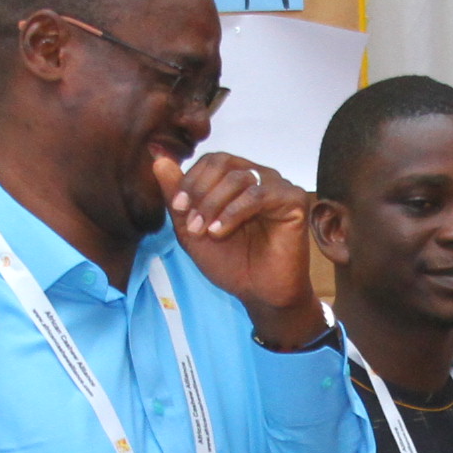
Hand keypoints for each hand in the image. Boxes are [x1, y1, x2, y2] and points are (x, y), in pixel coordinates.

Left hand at [155, 151, 320, 344]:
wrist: (259, 293)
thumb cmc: (230, 263)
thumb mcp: (191, 230)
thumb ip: (175, 196)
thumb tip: (158, 159)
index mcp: (237, 179)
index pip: (212, 160)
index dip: (191, 180)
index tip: (178, 208)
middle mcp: (258, 177)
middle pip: (223, 163)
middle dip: (200, 192)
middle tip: (192, 223)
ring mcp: (277, 187)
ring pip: (238, 177)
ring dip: (214, 204)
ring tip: (205, 232)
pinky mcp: (294, 200)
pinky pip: (259, 194)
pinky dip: (234, 211)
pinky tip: (220, 231)